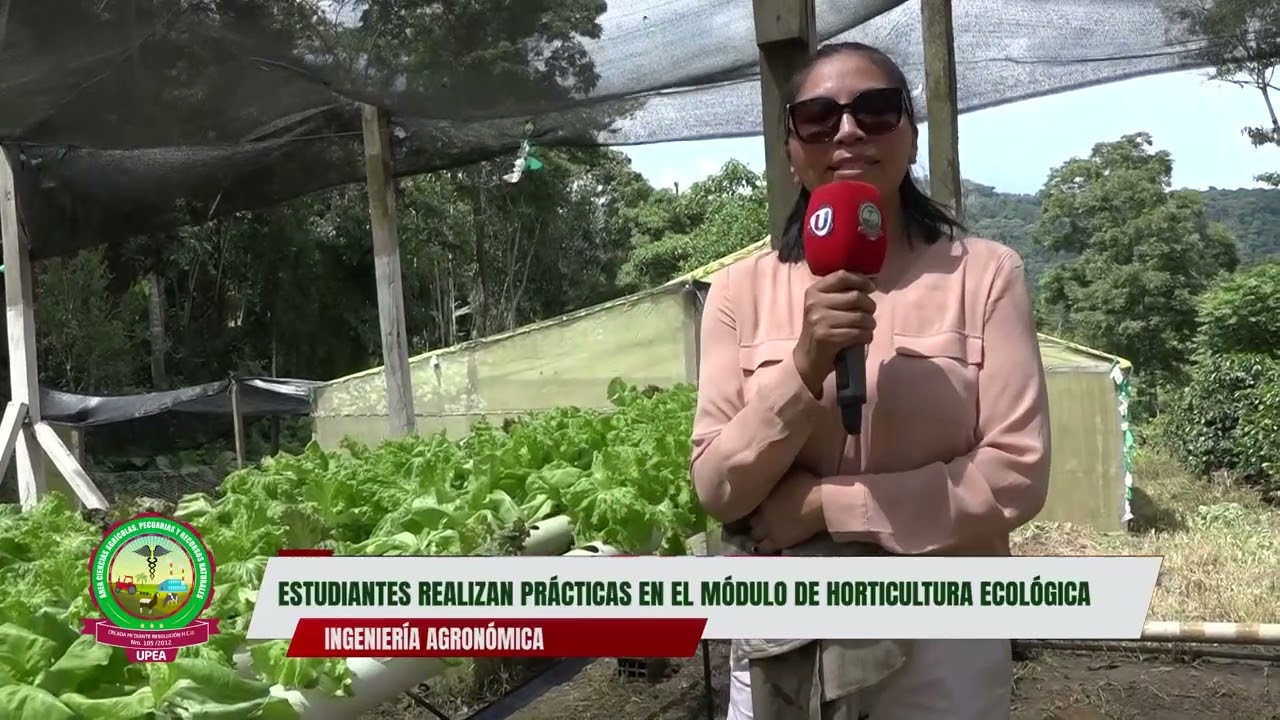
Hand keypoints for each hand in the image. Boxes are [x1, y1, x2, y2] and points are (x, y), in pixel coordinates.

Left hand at [748, 471, 825, 552]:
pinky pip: (763, 547)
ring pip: (753, 533)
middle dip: (754, 518)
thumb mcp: (790, 473)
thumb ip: (778, 475)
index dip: (754, 503)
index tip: (757, 504)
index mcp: (764, 494)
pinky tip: (763, 546)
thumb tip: (775, 471)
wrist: (819, 503)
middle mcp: (761, 510)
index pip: (750, 500)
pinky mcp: (777, 540)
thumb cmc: (808, 484)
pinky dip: (762, 546)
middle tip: (760, 519)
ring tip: (761, 533)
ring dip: (756, 532)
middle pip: (750, 518)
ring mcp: (767, 527)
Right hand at [793, 271, 876, 395]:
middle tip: (870, 314)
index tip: (871, 288)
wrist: (808, 358)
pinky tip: (864, 338)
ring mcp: (819, 320)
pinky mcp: (826, 337)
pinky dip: (866, 336)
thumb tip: (871, 283)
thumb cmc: (822, 329)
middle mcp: (814, 303)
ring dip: (870, 323)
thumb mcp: (824, 306)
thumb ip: (842, 293)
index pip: (842, 276)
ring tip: (868, 327)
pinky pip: (858, 333)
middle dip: (870, 306)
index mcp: (814, 291)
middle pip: (855, 296)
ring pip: (860, 316)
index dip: (861, 280)